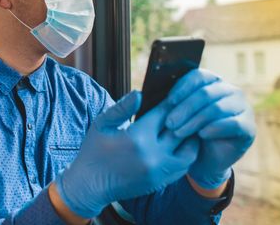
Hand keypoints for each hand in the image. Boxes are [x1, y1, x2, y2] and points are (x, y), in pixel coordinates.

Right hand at [54, 90, 199, 217]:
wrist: (90, 185)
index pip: (164, 114)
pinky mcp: (160, 182)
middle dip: (184, 117)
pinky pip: (183, 167)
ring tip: (186, 126)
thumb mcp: (102, 125)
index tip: (175, 94)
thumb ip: (122, 108)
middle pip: (180, 130)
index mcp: (137, 138)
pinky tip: (181, 145)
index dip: (171, 102)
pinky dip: (186, 154)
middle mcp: (152, 155)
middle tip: (186, 107)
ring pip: (189, 151)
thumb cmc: (93, 151)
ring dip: (190, 137)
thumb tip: (139, 93)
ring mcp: (158, 171)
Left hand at [165, 69, 256, 188]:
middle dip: (184, 108)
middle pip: (206, 93)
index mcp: (213, 82)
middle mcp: (230, 91)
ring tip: (179, 132)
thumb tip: (143, 93)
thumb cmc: (187, 133)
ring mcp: (242, 108)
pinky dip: (214, 128)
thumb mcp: (177, 115)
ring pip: (217, 108)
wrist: (202, 160)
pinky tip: (201, 135)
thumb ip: (169, 102)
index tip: (167, 103)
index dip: (182, 89)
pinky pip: (232, 124)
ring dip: (195, 121)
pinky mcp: (248, 127)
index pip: (198, 77)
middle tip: (169, 123)